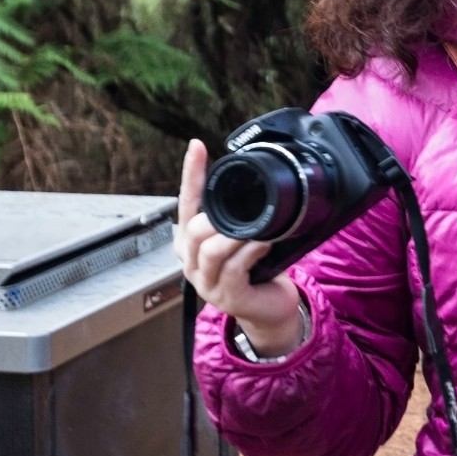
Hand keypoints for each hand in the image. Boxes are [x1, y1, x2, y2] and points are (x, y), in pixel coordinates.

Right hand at [175, 139, 304, 356]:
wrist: (270, 309)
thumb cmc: (256, 270)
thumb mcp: (242, 239)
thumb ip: (238, 218)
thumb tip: (252, 183)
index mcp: (190, 243)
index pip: (185, 203)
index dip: (191, 174)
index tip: (197, 146)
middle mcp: (190, 262)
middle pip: (194, 228)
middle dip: (217, 217)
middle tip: (247, 211)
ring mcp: (206, 282)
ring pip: (211, 249)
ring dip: (237, 235)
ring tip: (259, 228)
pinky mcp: (226, 296)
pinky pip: (235, 267)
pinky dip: (250, 251)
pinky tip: (263, 243)